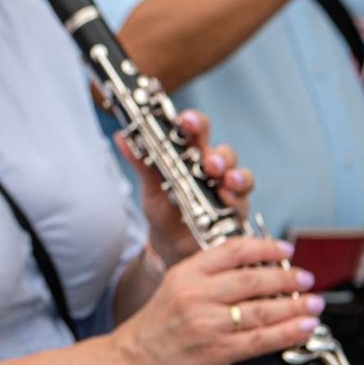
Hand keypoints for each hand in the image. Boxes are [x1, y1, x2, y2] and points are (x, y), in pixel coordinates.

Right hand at [111, 235, 319, 364]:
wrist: (135, 362)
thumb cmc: (157, 328)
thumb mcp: (175, 289)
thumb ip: (209, 279)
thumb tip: (255, 273)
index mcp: (185, 273)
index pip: (231, 250)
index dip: (264, 247)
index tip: (284, 250)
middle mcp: (197, 294)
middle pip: (252, 279)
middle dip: (286, 278)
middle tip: (305, 278)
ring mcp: (208, 323)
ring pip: (263, 310)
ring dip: (295, 306)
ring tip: (313, 303)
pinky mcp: (219, 350)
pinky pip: (262, 339)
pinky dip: (289, 333)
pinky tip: (304, 327)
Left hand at [115, 109, 250, 265]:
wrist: (171, 244)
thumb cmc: (164, 208)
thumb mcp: (150, 185)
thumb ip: (140, 161)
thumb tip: (120, 136)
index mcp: (191, 155)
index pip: (196, 132)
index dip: (194, 123)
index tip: (185, 120)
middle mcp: (212, 168)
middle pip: (222, 152)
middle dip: (217, 154)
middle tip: (208, 160)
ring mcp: (226, 189)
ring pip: (238, 174)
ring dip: (233, 174)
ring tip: (223, 178)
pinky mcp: (236, 210)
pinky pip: (242, 201)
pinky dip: (237, 197)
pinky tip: (228, 199)